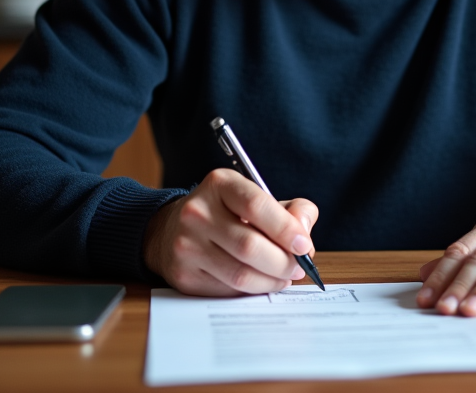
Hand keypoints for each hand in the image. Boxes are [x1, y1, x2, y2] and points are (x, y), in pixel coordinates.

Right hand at [143, 168, 318, 295]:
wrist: (171, 230)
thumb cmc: (227, 214)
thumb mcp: (256, 198)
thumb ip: (292, 210)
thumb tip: (304, 235)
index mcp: (220, 185)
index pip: (256, 205)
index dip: (286, 229)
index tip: (304, 245)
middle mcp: (197, 212)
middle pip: (250, 246)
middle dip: (283, 262)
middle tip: (298, 268)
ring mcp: (186, 245)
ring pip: (240, 274)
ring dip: (271, 281)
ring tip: (283, 277)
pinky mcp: (183, 275)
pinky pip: (228, 290)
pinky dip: (252, 291)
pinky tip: (260, 282)